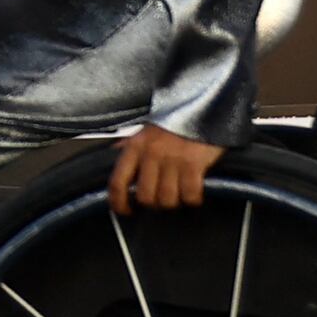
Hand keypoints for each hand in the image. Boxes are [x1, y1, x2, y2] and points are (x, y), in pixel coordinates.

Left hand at [110, 124, 226, 210]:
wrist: (203, 105)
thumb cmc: (174, 121)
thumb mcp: (145, 131)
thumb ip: (130, 146)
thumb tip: (113, 157)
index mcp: (135, 146)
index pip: (117, 182)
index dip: (118, 202)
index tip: (125, 211)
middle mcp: (151, 154)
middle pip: (145, 196)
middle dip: (154, 203)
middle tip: (162, 198)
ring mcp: (173, 159)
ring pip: (167, 199)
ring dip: (174, 201)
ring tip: (179, 193)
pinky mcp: (193, 164)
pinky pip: (190, 194)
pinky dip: (193, 198)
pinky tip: (194, 192)